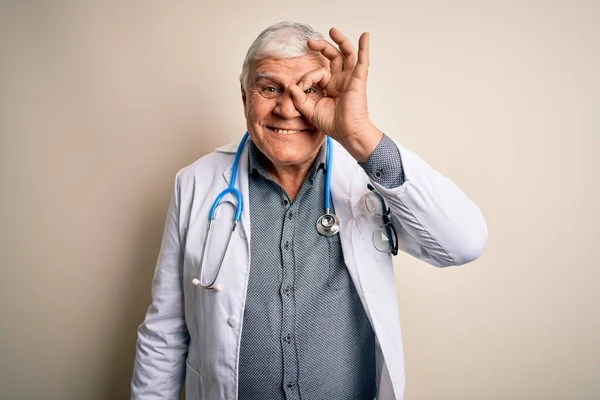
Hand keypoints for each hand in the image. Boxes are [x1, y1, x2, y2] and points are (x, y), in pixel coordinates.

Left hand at [289, 28, 382, 161]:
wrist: (347, 133)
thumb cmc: (332, 124)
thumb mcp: (309, 110)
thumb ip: (299, 98)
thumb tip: (291, 86)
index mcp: (329, 86)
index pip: (317, 72)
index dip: (307, 77)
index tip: (300, 87)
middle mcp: (340, 80)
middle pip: (333, 57)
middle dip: (322, 46)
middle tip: (310, 42)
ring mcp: (350, 78)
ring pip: (347, 54)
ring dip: (341, 41)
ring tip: (332, 30)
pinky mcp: (358, 80)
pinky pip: (362, 61)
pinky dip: (364, 48)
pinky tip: (365, 36)